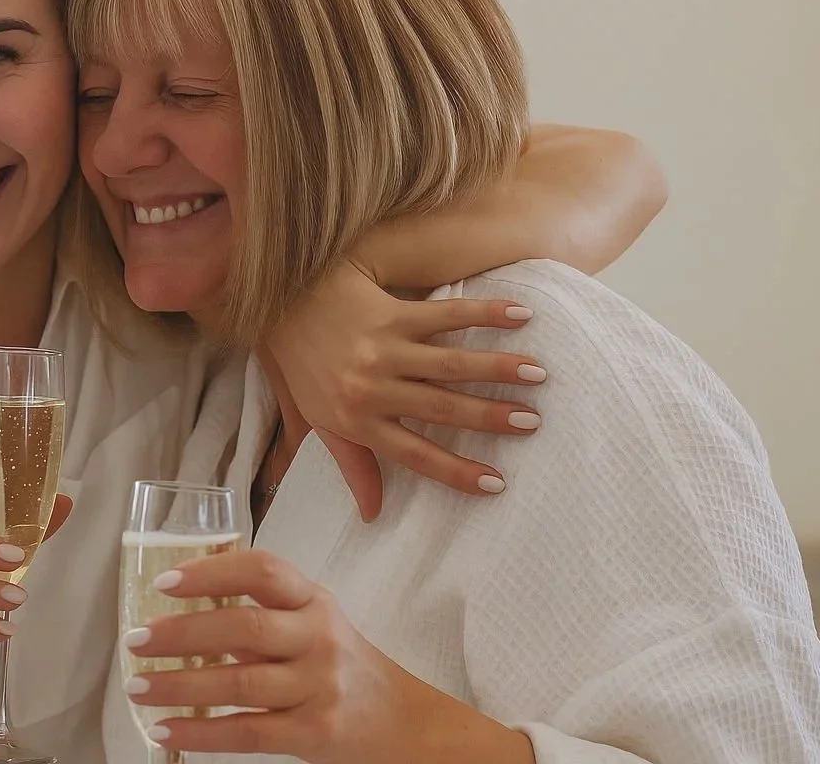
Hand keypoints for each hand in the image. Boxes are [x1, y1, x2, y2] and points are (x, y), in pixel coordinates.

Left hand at [122, 550, 532, 763]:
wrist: (402, 721)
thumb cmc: (340, 661)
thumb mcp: (312, 618)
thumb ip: (261, 607)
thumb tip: (179, 600)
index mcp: (312, 599)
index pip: (263, 571)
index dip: (211, 571)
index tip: (164, 582)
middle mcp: (318, 638)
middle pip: (244, 628)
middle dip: (182, 634)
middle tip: (134, 640)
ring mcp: (319, 687)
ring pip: (240, 684)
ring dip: (180, 686)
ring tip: (137, 687)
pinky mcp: (316, 734)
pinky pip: (250, 733)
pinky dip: (203, 734)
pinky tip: (167, 732)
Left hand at [267, 257, 547, 518]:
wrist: (281, 304)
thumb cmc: (304, 368)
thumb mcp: (321, 421)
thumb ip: (353, 465)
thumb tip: (372, 514)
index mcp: (356, 420)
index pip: (413, 454)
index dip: (455, 471)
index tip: (496, 484)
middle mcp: (370, 387)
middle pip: (441, 407)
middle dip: (490, 417)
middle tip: (533, 422)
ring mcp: (382, 347)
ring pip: (448, 362)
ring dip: (497, 367)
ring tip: (538, 374)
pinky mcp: (389, 311)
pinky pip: (443, 314)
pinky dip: (483, 313)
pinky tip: (520, 315)